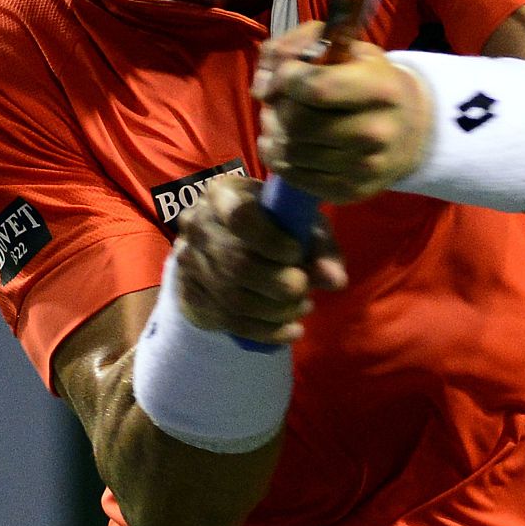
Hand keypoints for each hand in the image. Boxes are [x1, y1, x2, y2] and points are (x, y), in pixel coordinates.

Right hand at [174, 173, 347, 345]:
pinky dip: (265, 331)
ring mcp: (188, 261)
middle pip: (236, 263)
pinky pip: (227, 320)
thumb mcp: (298, 221)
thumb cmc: (271, 223)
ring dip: (275, 311)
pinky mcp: (190, 293)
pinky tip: (291, 330)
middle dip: (279, 284)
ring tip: (302, 307)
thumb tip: (335, 280)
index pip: (240, 217)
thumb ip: (320, 246)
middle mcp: (197, 225)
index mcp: (222, 194)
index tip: (295, 253)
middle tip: (305, 290)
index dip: (271, 241)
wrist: (225, 239)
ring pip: (232, 297)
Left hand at [252, 20, 431, 203]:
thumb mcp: (346, 47)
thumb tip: (262, 82)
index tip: (280, 75)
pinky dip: (278, 157)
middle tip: (275, 100)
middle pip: (298, 122)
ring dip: (272, 132)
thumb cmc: (372, 80)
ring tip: (279, 119)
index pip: (316, 87)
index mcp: (380, 89)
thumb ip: (299, 44)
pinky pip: (294, 176)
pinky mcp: (349, 191)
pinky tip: (286, 141)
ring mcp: (363, 167)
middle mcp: (376, 131)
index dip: (285, 79)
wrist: (412, 130)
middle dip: (276, 107)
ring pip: (290, 151)